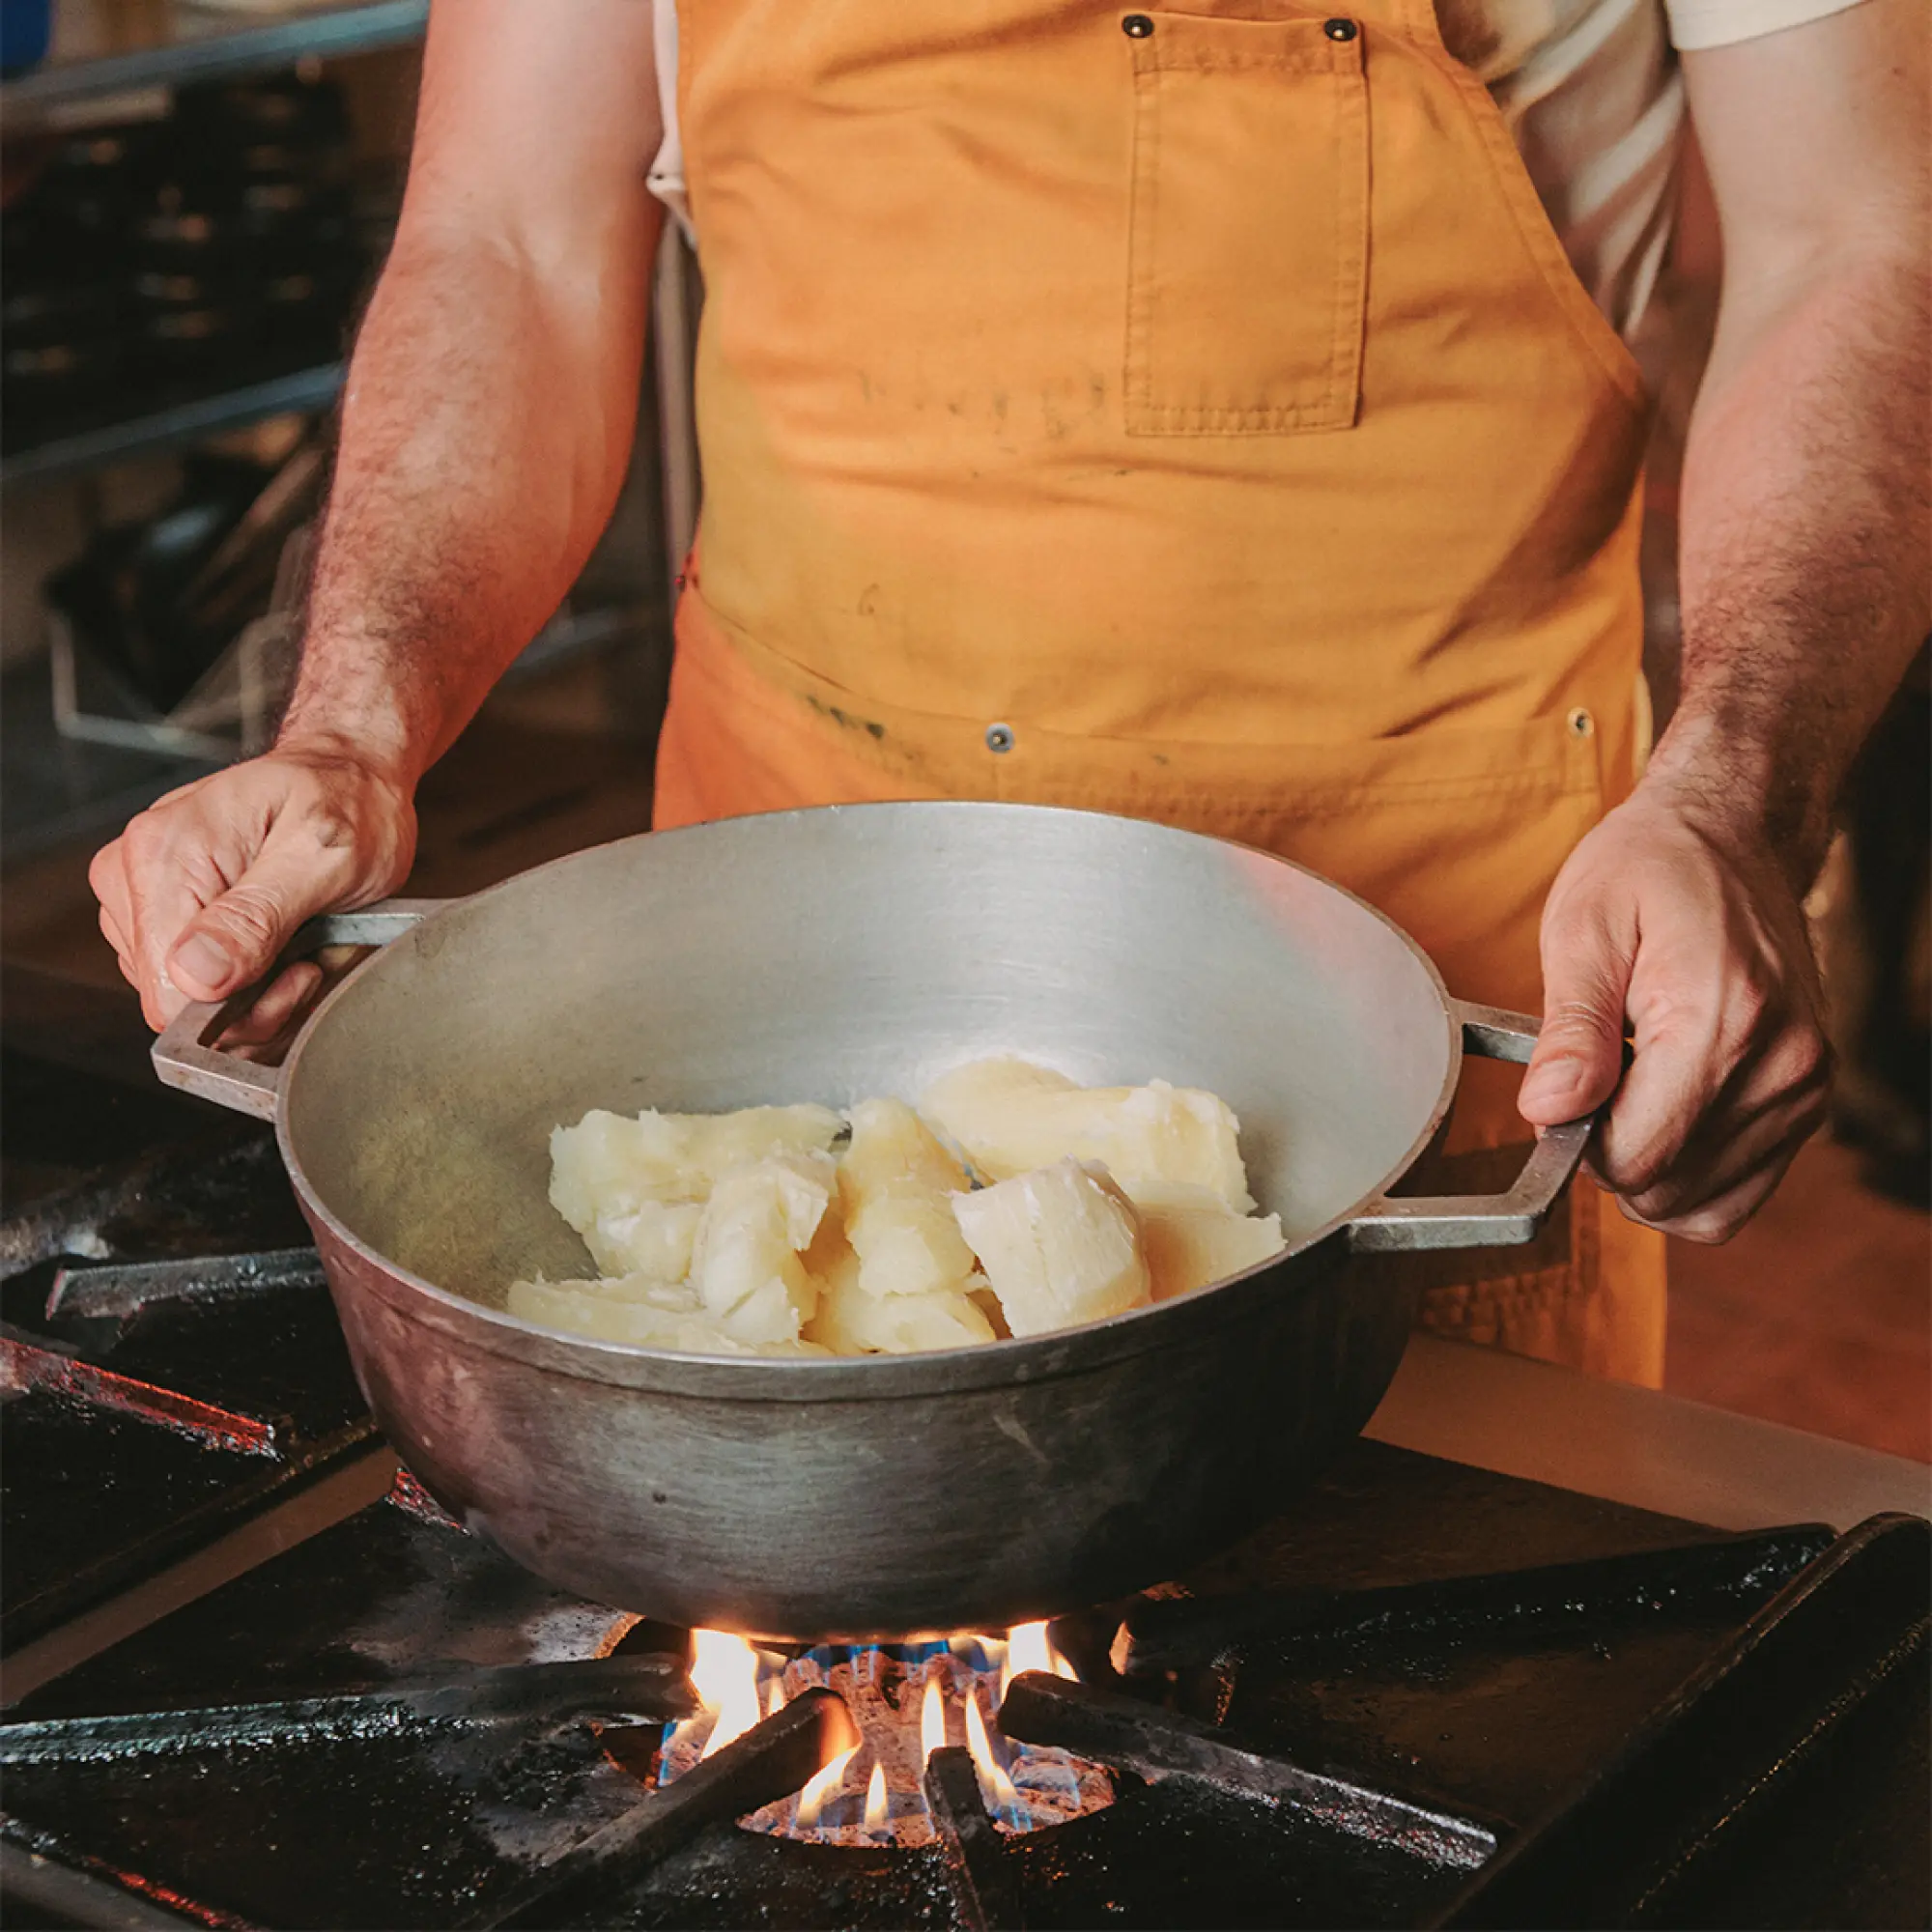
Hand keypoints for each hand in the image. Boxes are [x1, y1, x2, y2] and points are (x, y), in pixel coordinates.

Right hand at [90, 742, 417, 1039]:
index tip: (299, 976)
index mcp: (163, 853)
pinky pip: (190, 979)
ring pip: (183, 995)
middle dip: (252, 1000)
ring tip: (300, 942)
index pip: (167, 991)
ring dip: (252, 991)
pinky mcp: (158, 910)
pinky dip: (243, 978)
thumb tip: (195, 975)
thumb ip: (258, 918)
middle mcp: (134, 871)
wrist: (348, 771)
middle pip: (173, 999)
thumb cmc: (345, 799)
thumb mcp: (323, 856)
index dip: (238, 1006)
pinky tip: (279, 944)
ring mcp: (139, 892)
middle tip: (310, 959)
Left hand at [1516, 781, 1830, 1241]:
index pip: (1636, 1158)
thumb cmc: (1650, 869)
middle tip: (1593, 1079)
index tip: (1561, 1089)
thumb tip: (1547, 1113)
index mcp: (1723, 1021)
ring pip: (1701, 1204)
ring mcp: (1806, 1089)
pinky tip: (1664, 1110)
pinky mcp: (1809, 1101)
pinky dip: (1689, 1173)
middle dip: (1608, 1154)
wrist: (1732, 835)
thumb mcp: (1584, 928)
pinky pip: (1737, 1193)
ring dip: (1649, 1165)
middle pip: (1665, 1189)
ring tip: (1632, 1084)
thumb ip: (1570, 1030)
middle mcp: (1783, 1066)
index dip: (1575, 1142)